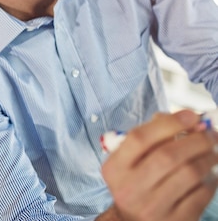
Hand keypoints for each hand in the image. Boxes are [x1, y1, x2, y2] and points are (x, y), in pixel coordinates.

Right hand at [101, 110, 217, 220]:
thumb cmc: (136, 183)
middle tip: (210, 133)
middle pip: (168, 156)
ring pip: (189, 174)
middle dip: (196, 139)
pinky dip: (211, 179)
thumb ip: (151, 137)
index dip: (168, 123)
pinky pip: (202, 194)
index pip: (139, 139)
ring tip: (212, 151)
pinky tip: (208, 174)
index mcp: (115, 169)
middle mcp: (130, 189)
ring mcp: (153, 208)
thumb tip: (188, 120)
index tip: (191, 116)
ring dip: (208, 157)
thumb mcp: (130, 161)